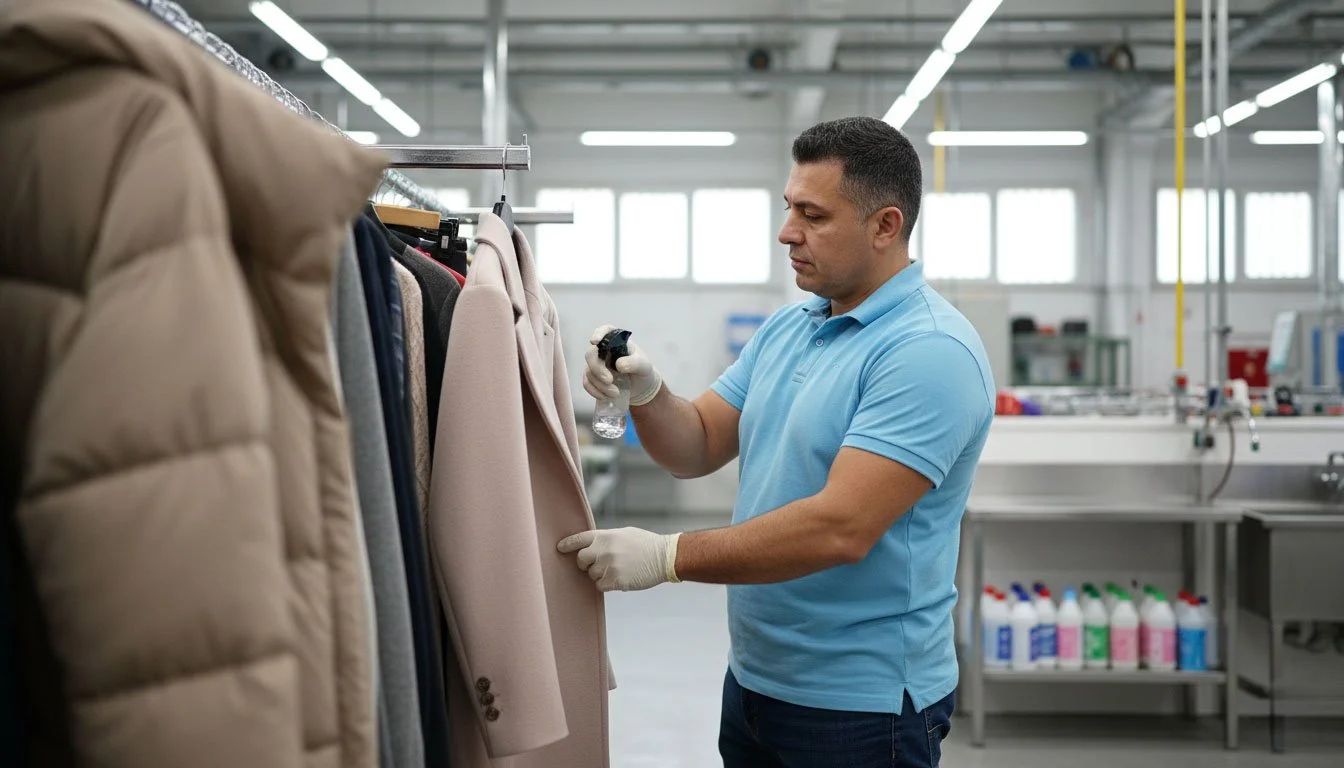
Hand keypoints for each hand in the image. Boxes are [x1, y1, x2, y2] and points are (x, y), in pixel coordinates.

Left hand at [557, 527, 681, 591]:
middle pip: (580, 560)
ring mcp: (608, 565)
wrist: (664, 556)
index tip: (559, 548)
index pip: (578, 539)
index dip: (567, 544)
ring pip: (591, 575)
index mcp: (605, 536)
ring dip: (600, 575)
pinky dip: (607, 585)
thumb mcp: (624, 534)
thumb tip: (591, 547)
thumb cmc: (645, 544)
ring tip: (618, 569)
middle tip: (597, 564)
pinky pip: (600, 586)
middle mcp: (603, 550)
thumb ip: (605, 540)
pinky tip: (620, 578)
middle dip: (585, 564)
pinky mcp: (615, 580)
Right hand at [582, 324, 662, 406]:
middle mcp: (603, 350)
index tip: (595, 342)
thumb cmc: (642, 370)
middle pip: (590, 354)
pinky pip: (587, 383)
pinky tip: (606, 397)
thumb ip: (634, 363)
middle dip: (597, 369)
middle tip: (609, 381)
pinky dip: (595, 391)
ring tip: (616, 393)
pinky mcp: (593, 377)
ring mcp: (596, 363)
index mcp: (616, 341)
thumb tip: (619, 365)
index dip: (598, 334)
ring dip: (600, 385)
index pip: (605, 331)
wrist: (641, 387)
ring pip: (589, 372)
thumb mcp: (644, 365)